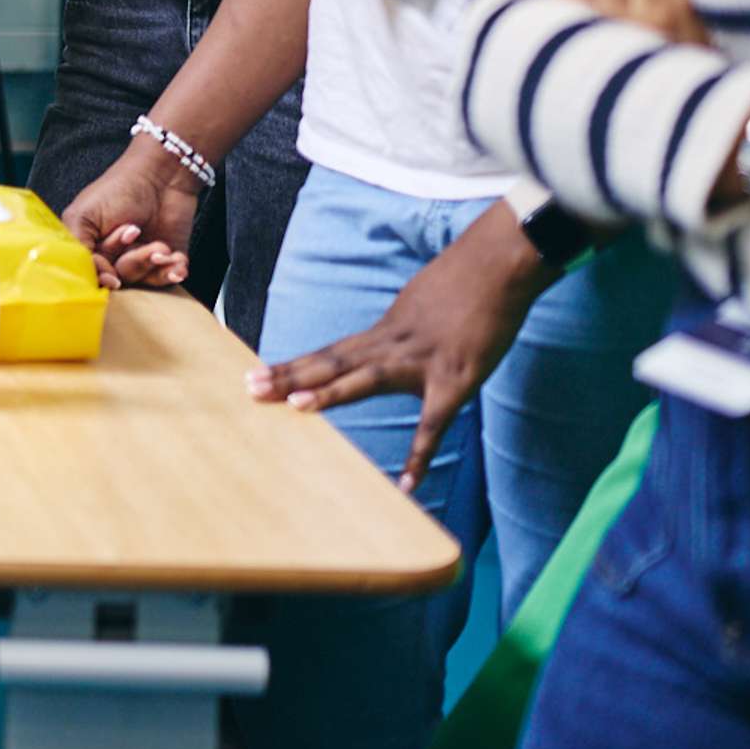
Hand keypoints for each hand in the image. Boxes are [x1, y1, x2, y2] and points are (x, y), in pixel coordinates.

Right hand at [60, 142, 197, 291]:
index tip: (112, 276)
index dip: (104, 273)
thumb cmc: (118, 189)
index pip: (95, 274)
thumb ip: (78, 249)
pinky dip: (174, 271)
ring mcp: (144, 257)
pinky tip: (175, 259)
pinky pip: (171, 278)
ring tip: (161, 246)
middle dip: (132, 260)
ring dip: (154, 264)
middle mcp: (117, 255)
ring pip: (146, 279)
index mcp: (92, 246)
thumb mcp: (84, 216)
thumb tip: (96, 280)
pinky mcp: (169, 258)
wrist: (160, 174)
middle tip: (134, 231)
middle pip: (121, 278)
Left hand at [248, 208, 547, 490]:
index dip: (294, 365)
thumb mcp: (421, 303)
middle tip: (250, 389)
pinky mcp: (456, 379)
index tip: (256, 374)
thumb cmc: (466, 281)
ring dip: (330, 392)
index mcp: (385, 330)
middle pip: (334, 362)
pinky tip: (407, 484)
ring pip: (366, 379)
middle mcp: (393, 343)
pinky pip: (434, 423)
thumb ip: (403, 328)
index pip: (331, 352)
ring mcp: (422, 361)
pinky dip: (420, 454)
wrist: (499, 265)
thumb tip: (391, 344)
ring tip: (293, 407)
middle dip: (291, 376)